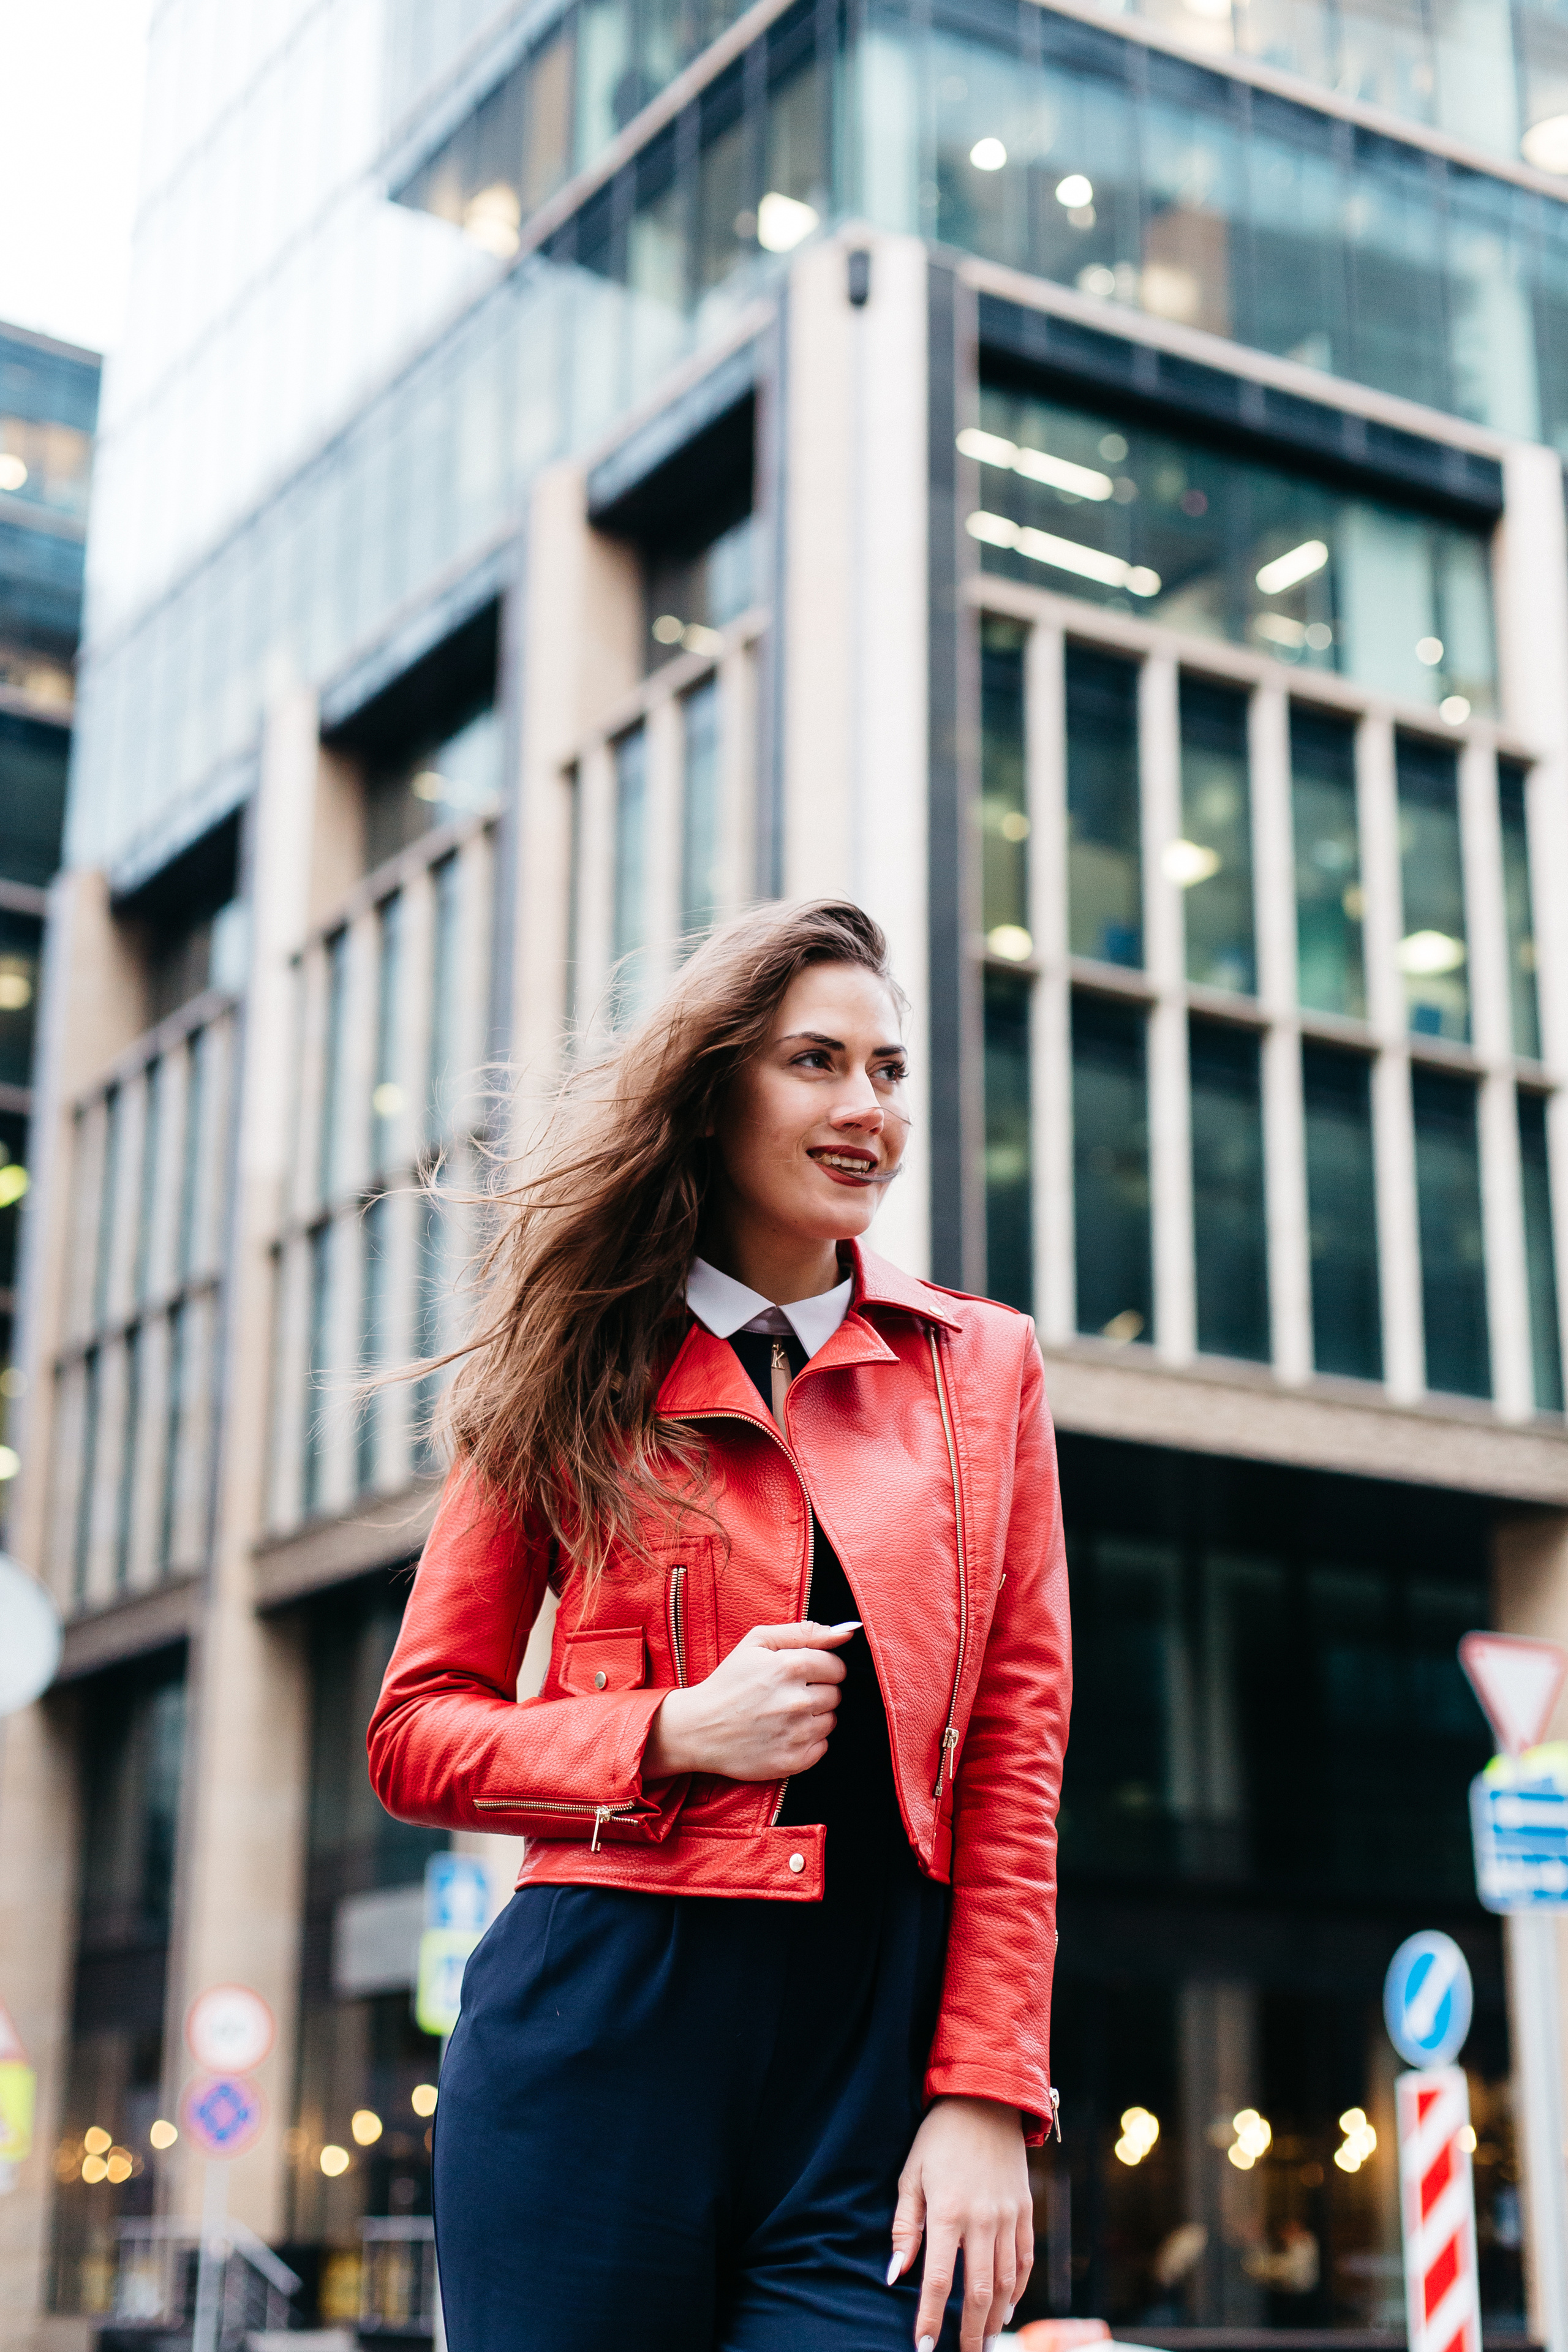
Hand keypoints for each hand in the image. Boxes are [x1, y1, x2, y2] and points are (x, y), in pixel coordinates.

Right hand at [644, 1620, 857, 1781]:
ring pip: (831, 1721)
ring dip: (814, 1716)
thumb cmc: (728, 1681)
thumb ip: (804, 1632)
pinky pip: (822, 1747)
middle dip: (817, 1691)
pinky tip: (784, 1733)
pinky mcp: (792, 1761)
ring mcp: (796, 1734)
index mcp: (790, 1667)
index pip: (836, 1667)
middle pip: (835, 1694)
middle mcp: (797, 1701)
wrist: (698, 1728)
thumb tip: (847, 1632)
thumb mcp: (757, 1642)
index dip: (822, 1668)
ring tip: (785, 1714)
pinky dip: (808, 1741)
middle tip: (789, 1694)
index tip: (802, 1673)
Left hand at [888, 2097, 1031, 2351]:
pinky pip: (1025, 2261)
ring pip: (1006, 2283)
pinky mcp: (1026, 2211)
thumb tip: (893, 2275)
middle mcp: (982, 2220)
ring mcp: (1009, 2217)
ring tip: (984, 2343)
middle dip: (969, 2333)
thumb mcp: (911, 2176)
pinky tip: (1008, 2308)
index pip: (937, 2280)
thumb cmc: (939, 2140)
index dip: (929, 2318)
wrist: (985, 2101)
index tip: (922, 2348)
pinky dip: (1018, 2290)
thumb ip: (904, 2228)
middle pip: (978, 2293)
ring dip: (995, 2319)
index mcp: (948, 2212)